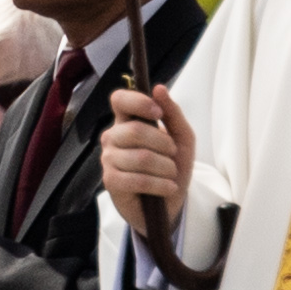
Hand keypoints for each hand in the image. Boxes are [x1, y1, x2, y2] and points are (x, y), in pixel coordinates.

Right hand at [96, 86, 194, 215]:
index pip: (119, 99)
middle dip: (164, 144)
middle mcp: (113, 137)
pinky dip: (160, 185)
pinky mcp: (111, 181)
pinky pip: (138, 180)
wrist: (169, 201)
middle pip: (135, 130)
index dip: (137, 102)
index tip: (158, 113)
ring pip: (141, 157)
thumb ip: (173, 112)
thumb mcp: (182, 137)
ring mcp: (109, 159)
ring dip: (166, 168)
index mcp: (127, 121)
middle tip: (172, 154)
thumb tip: (159, 88)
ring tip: (171, 174)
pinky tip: (167, 187)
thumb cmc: (172, 166)